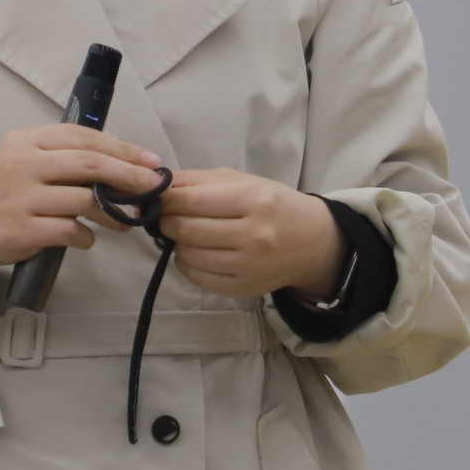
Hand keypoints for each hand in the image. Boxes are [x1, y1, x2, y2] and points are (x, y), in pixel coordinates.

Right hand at [0, 125, 165, 268]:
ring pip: (84, 200)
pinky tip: (87, 239)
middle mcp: (25, 164)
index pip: (83, 137)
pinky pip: (70, 231)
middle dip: (129, 175)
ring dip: (113, 212)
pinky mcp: (23, 229)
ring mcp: (23, 198)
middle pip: (90, 164)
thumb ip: (60, 155)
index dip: (122, 149)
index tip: (150, 162)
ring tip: (125, 221)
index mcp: (27, 140)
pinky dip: (87, 236)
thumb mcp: (21, 158)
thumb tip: (118, 163)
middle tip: (153, 187)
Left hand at [153, 169, 344, 301]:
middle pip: (186, 229)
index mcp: (253, 199)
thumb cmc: (273, 205)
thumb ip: (199, 180)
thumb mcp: (244, 181)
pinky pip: (197, 277)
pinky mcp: (242, 289)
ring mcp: (248, 266)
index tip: (159, 197)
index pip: (190, 200)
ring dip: (177, 243)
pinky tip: (196, 252)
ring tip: (185, 234)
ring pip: (188, 255)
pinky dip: (187, 263)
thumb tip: (157, 184)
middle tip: (166, 216)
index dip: (165, 199)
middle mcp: (252, 235)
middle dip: (167, 221)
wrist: (312, 242)